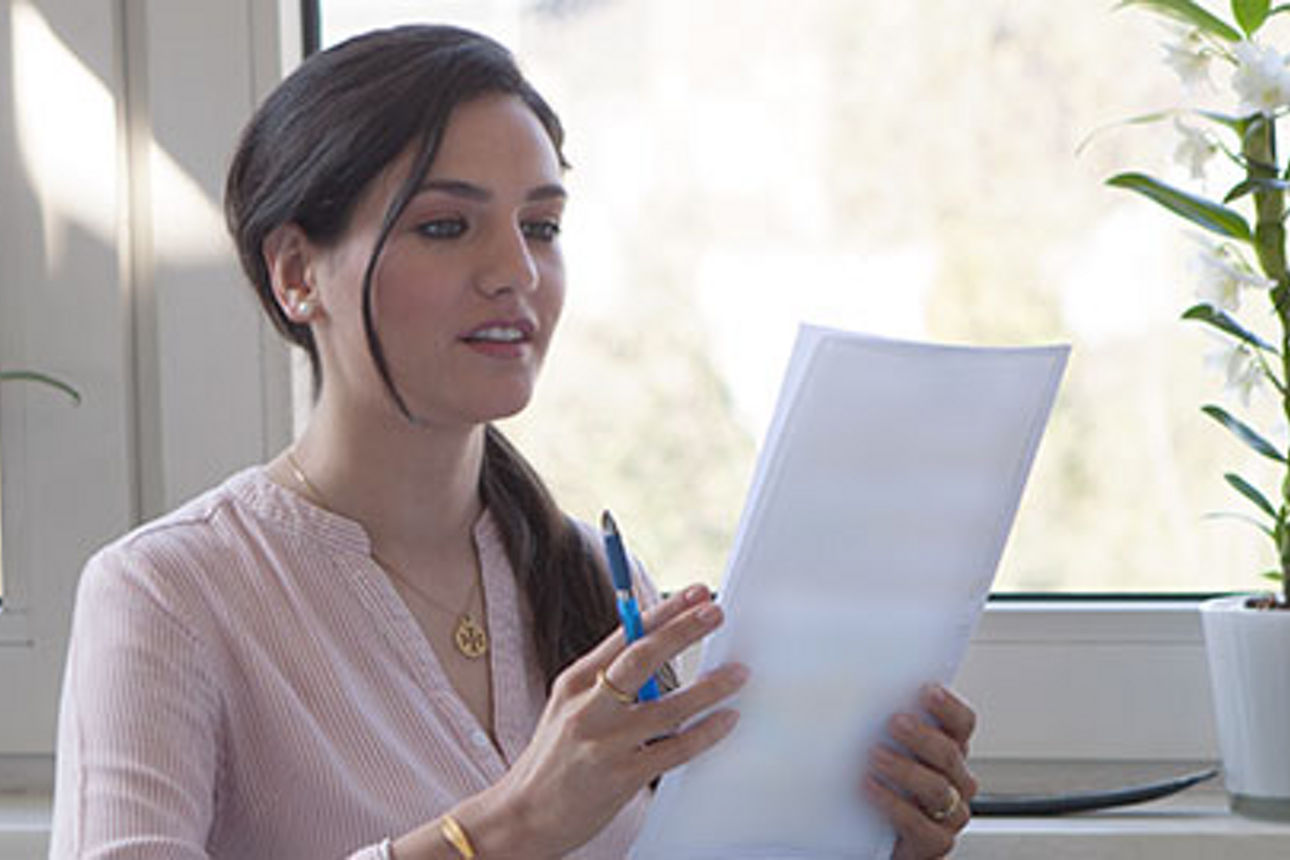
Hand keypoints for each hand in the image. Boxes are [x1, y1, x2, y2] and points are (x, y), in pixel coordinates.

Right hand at [455, 585, 747, 858]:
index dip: (664, 611)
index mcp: (575, 682)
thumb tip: (657, 649)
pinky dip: (706, 732)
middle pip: (643, 656)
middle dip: (683, 630)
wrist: (523, 816)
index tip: (694, 595)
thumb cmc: (551, 760)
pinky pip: (676, 749)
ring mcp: (606, 743)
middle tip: (715, 613)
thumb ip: (606, 681)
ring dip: (710, 687)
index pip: (625, 635)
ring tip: (738, 673)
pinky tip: (726, 719)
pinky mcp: (622, 776)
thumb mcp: (568, 707)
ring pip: (669, 706)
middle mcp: (589, 707)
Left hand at [864, 685, 977, 859]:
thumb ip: (883, 724)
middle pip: (949, 753)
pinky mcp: (935, 842)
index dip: (948, 706)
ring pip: (938, 788)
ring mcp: (950, 813)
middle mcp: (956, 780)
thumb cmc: (879, 785)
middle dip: (921, 735)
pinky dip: (892, 803)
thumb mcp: (886, 748)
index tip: (926, 690)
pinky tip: (869, 787)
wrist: (870, 836)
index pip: (962, 723)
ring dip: (905, 769)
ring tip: (875, 755)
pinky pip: (920, 824)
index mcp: (949, 750)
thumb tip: (856, 692)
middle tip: (894, 721)